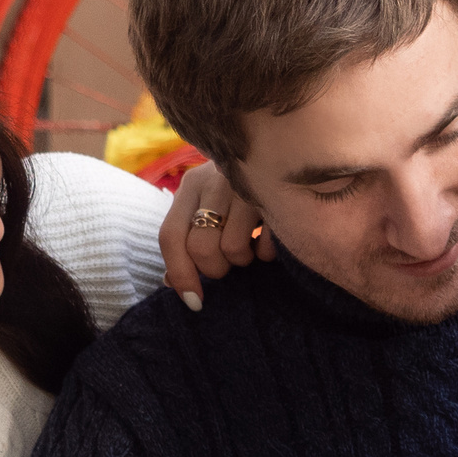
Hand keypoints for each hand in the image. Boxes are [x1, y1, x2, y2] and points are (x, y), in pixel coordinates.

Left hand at [159, 161, 270, 310]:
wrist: (287, 155)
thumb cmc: (239, 193)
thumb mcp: (207, 207)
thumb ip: (186, 241)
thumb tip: (170, 282)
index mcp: (192, 185)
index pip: (170, 236)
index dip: (179, 273)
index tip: (194, 301)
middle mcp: (215, 180)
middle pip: (200, 248)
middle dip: (215, 268)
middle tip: (228, 262)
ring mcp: (248, 186)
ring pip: (232, 249)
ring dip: (242, 260)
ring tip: (250, 246)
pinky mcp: (279, 197)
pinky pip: (266, 247)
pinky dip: (267, 254)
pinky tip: (270, 240)